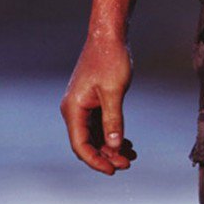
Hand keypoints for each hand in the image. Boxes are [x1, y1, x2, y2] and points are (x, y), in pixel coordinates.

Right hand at [60, 36, 135, 174]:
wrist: (108, 34)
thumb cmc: (110, 58)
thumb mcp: (114, 91)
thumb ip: (113, 119)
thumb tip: (114, 145)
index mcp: (73, 108)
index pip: (81, 144)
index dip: (96, 160)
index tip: (113, 170)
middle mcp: (74, 109)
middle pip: (87, 142)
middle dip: (106, 155)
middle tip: (127, 163)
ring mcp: (82, 104)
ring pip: (94, 134)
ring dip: (110, 146)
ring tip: (130, 155)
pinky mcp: (91, 100)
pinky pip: (99, 123)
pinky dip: (111, 133)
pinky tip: (126, 141)